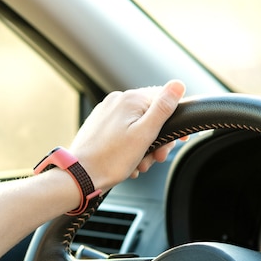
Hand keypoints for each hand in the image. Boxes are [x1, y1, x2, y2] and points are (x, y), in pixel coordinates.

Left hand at [70, 80, 185, 190]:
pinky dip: (130, 147)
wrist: (80, 175)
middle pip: (150, 115)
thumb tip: (178, 84)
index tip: (180, 139)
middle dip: (158, 139)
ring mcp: (106, 112)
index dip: (175, 120)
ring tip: (139, 164)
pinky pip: (123, 132)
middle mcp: (117, 101)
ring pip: (137, 126)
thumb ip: (163, 108)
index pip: (164, 99)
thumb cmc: (112, 159)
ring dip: (144, 147)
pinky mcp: (100, 125)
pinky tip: (128, 162)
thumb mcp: (145, 134)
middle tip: (157, 158)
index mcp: (130, 99)